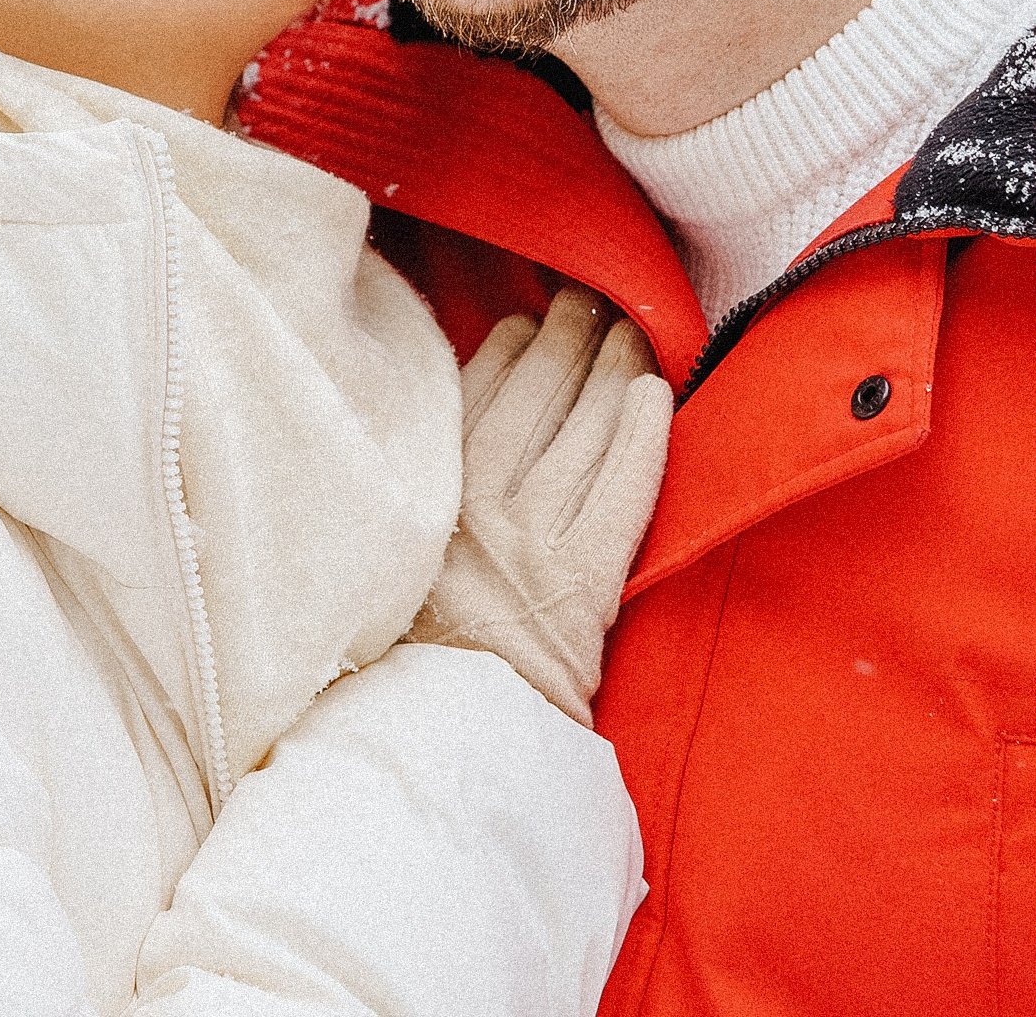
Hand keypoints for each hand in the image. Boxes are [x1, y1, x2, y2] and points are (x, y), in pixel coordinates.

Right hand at [409, 285, 672, 725]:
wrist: (446, 739)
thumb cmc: (401, 650)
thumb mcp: (383, 550)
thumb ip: (414, 484)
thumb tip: (433, 420)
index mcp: (423, 488)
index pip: (476, 389)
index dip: (513, 345)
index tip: (532, 318)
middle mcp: (478, 501)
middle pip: (537, 393)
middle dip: (570, 336)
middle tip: (593, 299)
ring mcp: (534, 539)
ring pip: (584, 428)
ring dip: (612, 369)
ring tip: (632, 331)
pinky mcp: (585, 582)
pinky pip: (623, 492)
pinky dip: (642, 439)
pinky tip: (655, 399)